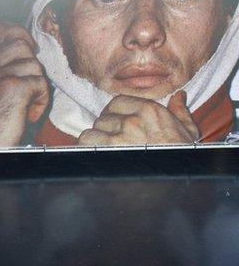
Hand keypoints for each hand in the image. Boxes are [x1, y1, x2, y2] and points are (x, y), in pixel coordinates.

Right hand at [0, 22, 48, 146]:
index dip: (17, 32)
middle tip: (28, 84)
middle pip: (20, 44)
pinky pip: (40, 83)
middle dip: (31, 64)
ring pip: (33, 64)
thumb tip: (22, 45)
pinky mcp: (11, 88)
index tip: (28, 46)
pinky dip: (41, 100)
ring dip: (37, 85)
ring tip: (26, 103)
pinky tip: (29, 113)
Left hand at [78, 91, 198, 145]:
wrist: (181, 176)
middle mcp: (132, 121)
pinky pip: (86, 143)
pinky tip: (97, 155)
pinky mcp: (107, 153)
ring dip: (96, 141)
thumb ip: (180, 112)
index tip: (117, 124)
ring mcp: (118, 138)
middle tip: (113, 141)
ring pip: (92, 132)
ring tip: (105, 150)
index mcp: (150, 110)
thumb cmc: (181, 154)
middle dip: (106, 130)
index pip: (117, 102)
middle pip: (103, 118)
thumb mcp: (187, 132)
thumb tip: (179, 96)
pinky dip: (88, 149)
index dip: (114, 114)